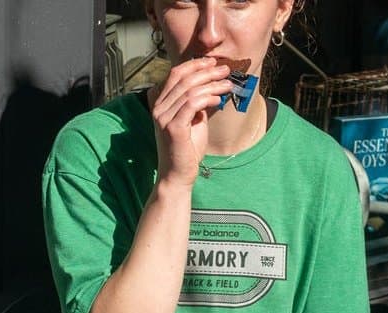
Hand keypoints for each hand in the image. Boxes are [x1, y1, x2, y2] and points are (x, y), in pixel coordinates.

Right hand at [149, 57, 233, 185]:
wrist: (178, 174)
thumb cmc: (187, 149)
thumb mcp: (194, 121)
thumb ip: (197, 105)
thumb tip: (211, 89)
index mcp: (161, 102)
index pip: (175, 74)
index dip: (194, 65)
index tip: (213, 62)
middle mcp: (158, 107)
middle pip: (183, 79)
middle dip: (206, 71)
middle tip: (225, 70)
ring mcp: (163, 117)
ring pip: (189, 90)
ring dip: (211, 84)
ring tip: (228, 84)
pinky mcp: (173, 128)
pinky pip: (191, 105)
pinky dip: (206, 98)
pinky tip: (218, 99)